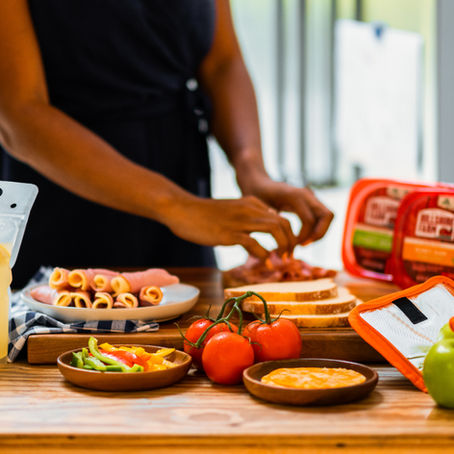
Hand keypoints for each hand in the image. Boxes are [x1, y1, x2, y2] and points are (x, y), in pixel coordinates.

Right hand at [166, 195, 295, 258]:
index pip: (281, 217)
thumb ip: (249, 216)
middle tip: (288, 258)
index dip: (289, 235)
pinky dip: (264, 255)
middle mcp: (250, 209)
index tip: (286, 250)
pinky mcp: (229, 234)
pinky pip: (254, 243)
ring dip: (283, 247)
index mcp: (252, 203)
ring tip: (281, 261)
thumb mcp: (232, 209)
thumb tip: (263, 230)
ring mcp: (240, 221)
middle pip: (284, 222)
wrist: (181, 208)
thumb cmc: (204, 212)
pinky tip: (265, 263)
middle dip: (291, 242)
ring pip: (275, 229)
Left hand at [243, 177, 333, 244]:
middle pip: (328, 216)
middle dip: (318, 234)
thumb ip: (267, 219)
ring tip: (301, 243)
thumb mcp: (257, 207)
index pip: (309, 220)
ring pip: (327, 216)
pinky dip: (315, 229)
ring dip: (318, 232)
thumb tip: (275, 238)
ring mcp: (310, 196)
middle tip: (302, 245)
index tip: (291, 245)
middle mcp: (306, 194)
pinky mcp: (309, 202)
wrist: (256, 181)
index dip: (302, 236)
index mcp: (295, 195)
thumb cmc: (253, 194)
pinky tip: (300, 238)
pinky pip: (321, 217)